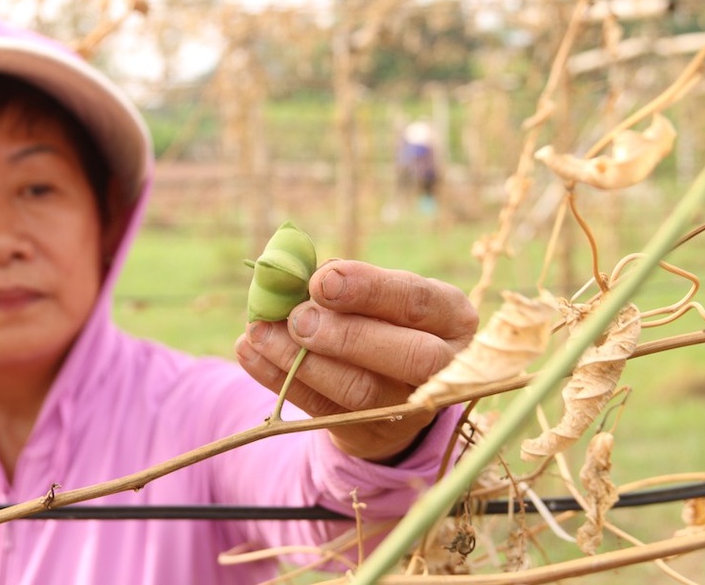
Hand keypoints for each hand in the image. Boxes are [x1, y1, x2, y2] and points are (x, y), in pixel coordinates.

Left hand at [234, 259, 477, 462]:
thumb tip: (298, 272)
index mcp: (453, 319)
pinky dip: (280, 380)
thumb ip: (346, 281)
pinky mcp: (369, 432)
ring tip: (260, 333)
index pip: (419, 302)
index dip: (370, 289)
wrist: (390, 382)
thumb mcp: (380, 293)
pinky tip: (251, 352)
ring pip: (361, 391)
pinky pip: (323, 411)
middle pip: (408, 356)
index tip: (321, 279)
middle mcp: (444, 367)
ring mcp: (409, 408)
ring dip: (302, 361)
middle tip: (297, 318)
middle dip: (347, 335)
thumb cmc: (384, 318)